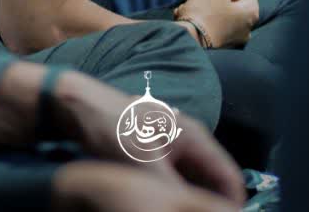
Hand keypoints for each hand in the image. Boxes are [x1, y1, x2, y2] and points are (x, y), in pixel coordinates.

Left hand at [51, 72, 245, 204]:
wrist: (76, 107)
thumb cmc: (112, 125)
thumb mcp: (141, 160)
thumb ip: (169, 189)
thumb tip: (181, 207)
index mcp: (195, 137)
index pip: (230, 179)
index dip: (233, 207)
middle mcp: (189, 144)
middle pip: (212, 185)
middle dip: (207, 205)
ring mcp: (171, 152)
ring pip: (191, 187)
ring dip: (187, 202)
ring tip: (174, 211)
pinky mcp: (154, 160)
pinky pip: (173, 185)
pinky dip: (170, 197)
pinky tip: (158, 205)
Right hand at [175, 0, 259, 48]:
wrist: (188, 41)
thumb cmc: (204, 12)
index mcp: (251, 13)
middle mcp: (247, 29)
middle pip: (233, 4)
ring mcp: (235, 40)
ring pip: (222, 16)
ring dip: (207, 9)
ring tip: (190, 8)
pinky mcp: (222, 47)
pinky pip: (215, 29)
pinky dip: (205, 23)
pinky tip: (192, 21)